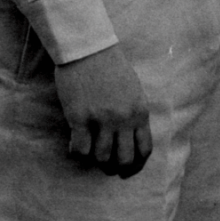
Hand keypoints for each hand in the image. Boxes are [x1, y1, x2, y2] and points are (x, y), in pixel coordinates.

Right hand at [54, 45, 152, 177]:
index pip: (144, 150)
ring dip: (95, 160)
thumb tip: (131, 139)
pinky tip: (75, 144)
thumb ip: (134, 114)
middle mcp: (124, 118)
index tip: (127, 171)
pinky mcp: (80, 117)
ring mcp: (102, 118)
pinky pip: (80, 150)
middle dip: (115, 169)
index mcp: (140, 111)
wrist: (89, 48)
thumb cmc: (111, 67)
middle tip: (106, 167)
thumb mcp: (134, 90)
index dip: (136, 166)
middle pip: (124, 160)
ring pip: (101, 158)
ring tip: (90, 153)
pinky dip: (77, 153)